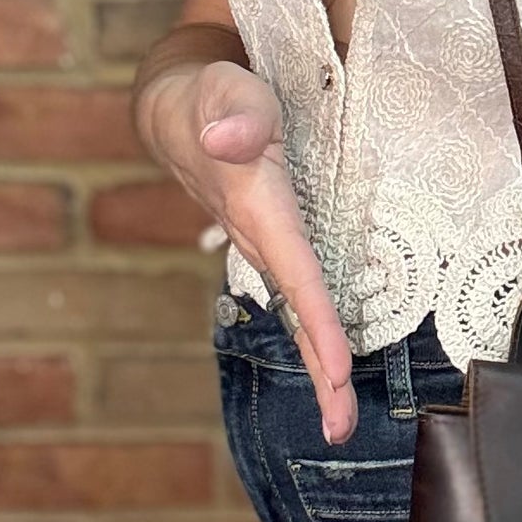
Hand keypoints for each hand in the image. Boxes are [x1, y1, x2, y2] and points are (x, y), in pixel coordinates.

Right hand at [140, 58, 355, 444]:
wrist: (179, 109)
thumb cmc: (211, 96)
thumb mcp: (223, 92)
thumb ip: (234, 113)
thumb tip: (228, 138)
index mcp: (257, 210)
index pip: (297, 275)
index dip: (319, 323)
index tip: (341, 370)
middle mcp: (261, 240)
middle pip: (298, 315)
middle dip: (320, 374)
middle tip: (341, 430)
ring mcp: (267, 247)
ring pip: (301, 315)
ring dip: (321, 368)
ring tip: (343, 421)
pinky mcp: (276, 243)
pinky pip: (302, 297)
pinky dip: (319, 336)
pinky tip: (334, 369)